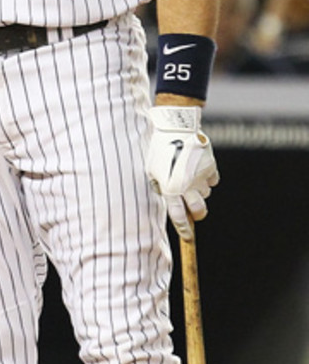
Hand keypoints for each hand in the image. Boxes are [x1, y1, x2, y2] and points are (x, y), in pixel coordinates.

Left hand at [146, 106, 218, 240]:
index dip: (184, 229)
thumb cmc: (158, 149)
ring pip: (206, 194)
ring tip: (191, 180)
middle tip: (195, 212)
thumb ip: (159, 187)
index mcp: (169, 188)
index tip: (187, 236)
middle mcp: (186, 185)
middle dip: (198, 215)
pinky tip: (199, 170)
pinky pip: (213, 180)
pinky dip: (207, 179)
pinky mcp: (210, 166)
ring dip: (200, 192)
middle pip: (199, 211)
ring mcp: (200, 176)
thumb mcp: (151, 170)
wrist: (174, 127)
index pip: (178, 216)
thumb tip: (165, 200)